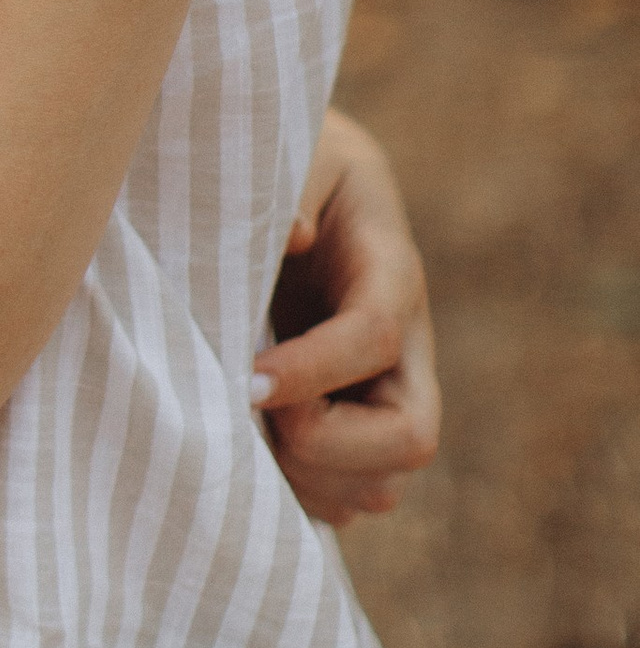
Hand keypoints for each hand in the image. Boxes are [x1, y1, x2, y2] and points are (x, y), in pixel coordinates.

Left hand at [254, 107, 439, 525]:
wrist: (313, 185)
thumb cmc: (295, 161)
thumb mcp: (299, 151)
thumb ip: (293, 187)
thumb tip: (293, 236)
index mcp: (390, 272)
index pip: (374, 338)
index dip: (314, 370)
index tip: (245, 377)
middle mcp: (404, 347)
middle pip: (411, 436)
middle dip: (324, 442)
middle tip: (245, 403)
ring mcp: (386, 395)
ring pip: (383, 481)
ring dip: (308, 477)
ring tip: (237, 429)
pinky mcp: (356, 426)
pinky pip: (351, 496)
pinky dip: (301, 494)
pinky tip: (244, 451)